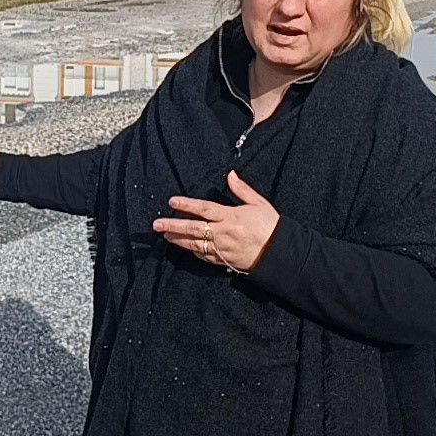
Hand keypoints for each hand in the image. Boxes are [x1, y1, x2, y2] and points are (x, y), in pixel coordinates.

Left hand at [151, 171, 280, 273]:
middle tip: (157, 224)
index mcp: (231, 217)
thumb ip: (242, 190)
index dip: (187, 205)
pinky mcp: (224, 260)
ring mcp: (222, 248)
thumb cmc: (270, 226)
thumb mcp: (259, 204)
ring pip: (194, 244)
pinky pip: (204, 255)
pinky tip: (184, 246)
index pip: (204, 209)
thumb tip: (230, 175)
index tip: (172, 201)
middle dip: (173, 225)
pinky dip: (193, 250)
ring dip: (178, 240)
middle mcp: (223, 233)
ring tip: (164, 235)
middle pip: (193, 228)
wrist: (279, 254)